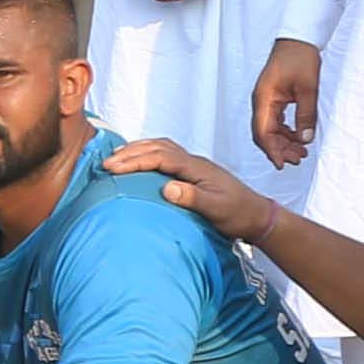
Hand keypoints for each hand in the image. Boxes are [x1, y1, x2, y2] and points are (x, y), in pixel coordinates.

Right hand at [105, 128, 282, 249]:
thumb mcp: (215, 209)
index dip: (134, 160)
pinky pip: (166, 155)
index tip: (112, 168)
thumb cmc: (237, 214)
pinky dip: (148, 154)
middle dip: (130, 152)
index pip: (160, 157)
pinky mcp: (194, 172)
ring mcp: (194, 165)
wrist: (257, 216)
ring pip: (162, 147)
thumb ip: (192, 198)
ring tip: (117, 157)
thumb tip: (166, 188)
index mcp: (196, 167)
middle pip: (158, 147)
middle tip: (106, 162)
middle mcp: (194, 161)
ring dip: (138, 149)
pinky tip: (141, 163)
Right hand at [251, 38, 321, 171]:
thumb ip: (306, 115)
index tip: (282, 164)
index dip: (272, 150)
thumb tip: (305, 139)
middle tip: (298, 159)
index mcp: (264, 99)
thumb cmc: (300, 58)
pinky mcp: (274, 98)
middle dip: (280, 149)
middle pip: (265, 134)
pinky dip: (286, 131)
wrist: (299, 39)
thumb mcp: (308, 88)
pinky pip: (276, 121)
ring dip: (284, 141)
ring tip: (301, 151)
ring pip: (271, 129)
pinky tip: (298, 136)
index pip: (263, 132)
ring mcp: (266, 100)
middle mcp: (261, 101)